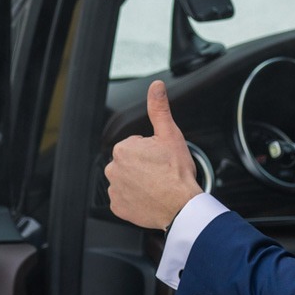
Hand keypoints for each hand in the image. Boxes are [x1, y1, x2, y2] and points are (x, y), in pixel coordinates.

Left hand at [105, 80, 201, 229]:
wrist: (181, 205)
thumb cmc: (177, 172)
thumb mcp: (170, 135)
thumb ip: (159, 109)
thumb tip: (156, 87)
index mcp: (123, 149)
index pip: (135, 146)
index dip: (150, 151)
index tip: (160, 159)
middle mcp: (113, 169)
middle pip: (129, 163)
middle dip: (142, 166)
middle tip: (160, 173)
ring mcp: (115, 190)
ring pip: (126, 180)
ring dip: (137, 182)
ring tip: (156, 186)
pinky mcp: (118, 207)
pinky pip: (124, 200)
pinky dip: (134, 199)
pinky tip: (149, 198)